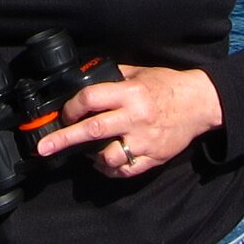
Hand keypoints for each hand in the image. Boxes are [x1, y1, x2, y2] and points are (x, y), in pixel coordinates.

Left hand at [31, 65, 223, 179]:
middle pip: (92, 130)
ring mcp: (144, 140)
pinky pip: (126, 170)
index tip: (63, 114)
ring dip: (91, 157)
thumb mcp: (140, 73)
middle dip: (63, 139)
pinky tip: (104, 162)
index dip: (72, 107)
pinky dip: (110, 169)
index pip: (91, 99)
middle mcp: (135, 117)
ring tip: (85, 153)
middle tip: (44, 148)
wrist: (199, 103)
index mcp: (130, 93)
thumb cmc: (167, 85)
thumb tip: (85, 77)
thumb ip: (113, 76)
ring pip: (108, 156)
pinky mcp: (153, 158)